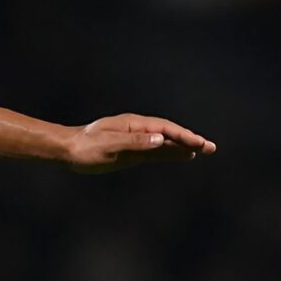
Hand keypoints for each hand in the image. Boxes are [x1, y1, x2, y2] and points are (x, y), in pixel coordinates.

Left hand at [64, 114, 215, 171]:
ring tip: (204, 150)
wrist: (68, 150)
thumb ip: (136, 143)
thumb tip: (161, 140)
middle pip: (169, 134)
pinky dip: (171, 153)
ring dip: (184, 147)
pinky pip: (156, 152)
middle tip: (211, 148)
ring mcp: (136, 141)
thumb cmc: (86, 148)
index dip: (183, 136)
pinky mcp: (132, 152)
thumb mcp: (110, 145)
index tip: (199, 143)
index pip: (164, 130)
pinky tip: (183, 155)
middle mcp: (138, 130)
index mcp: (134, 125)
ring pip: (165, 144)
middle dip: (190, 140)